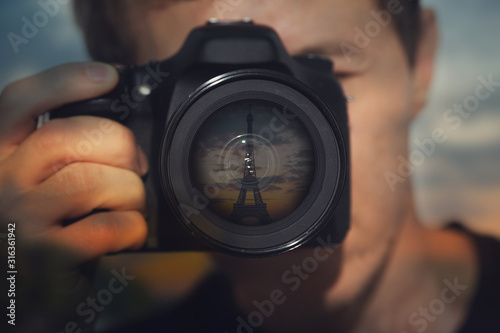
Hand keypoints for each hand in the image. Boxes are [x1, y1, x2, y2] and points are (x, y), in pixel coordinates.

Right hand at [0, 62, 147, 330]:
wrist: (22, 298)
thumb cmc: (41, 231)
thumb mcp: (38, 184)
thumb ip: (61, 154)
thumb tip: (120, 128)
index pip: (20, 101)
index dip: (65, 80)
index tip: (109, 75)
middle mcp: (0, 182)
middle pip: (70, 136)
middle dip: (121, 144)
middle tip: (138, 162)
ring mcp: (19, 220)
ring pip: (95, 180)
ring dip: (132, 191)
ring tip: (131, 204)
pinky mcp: (45, 257)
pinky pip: (108, 225)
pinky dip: (133, 227)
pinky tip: (128, 233)